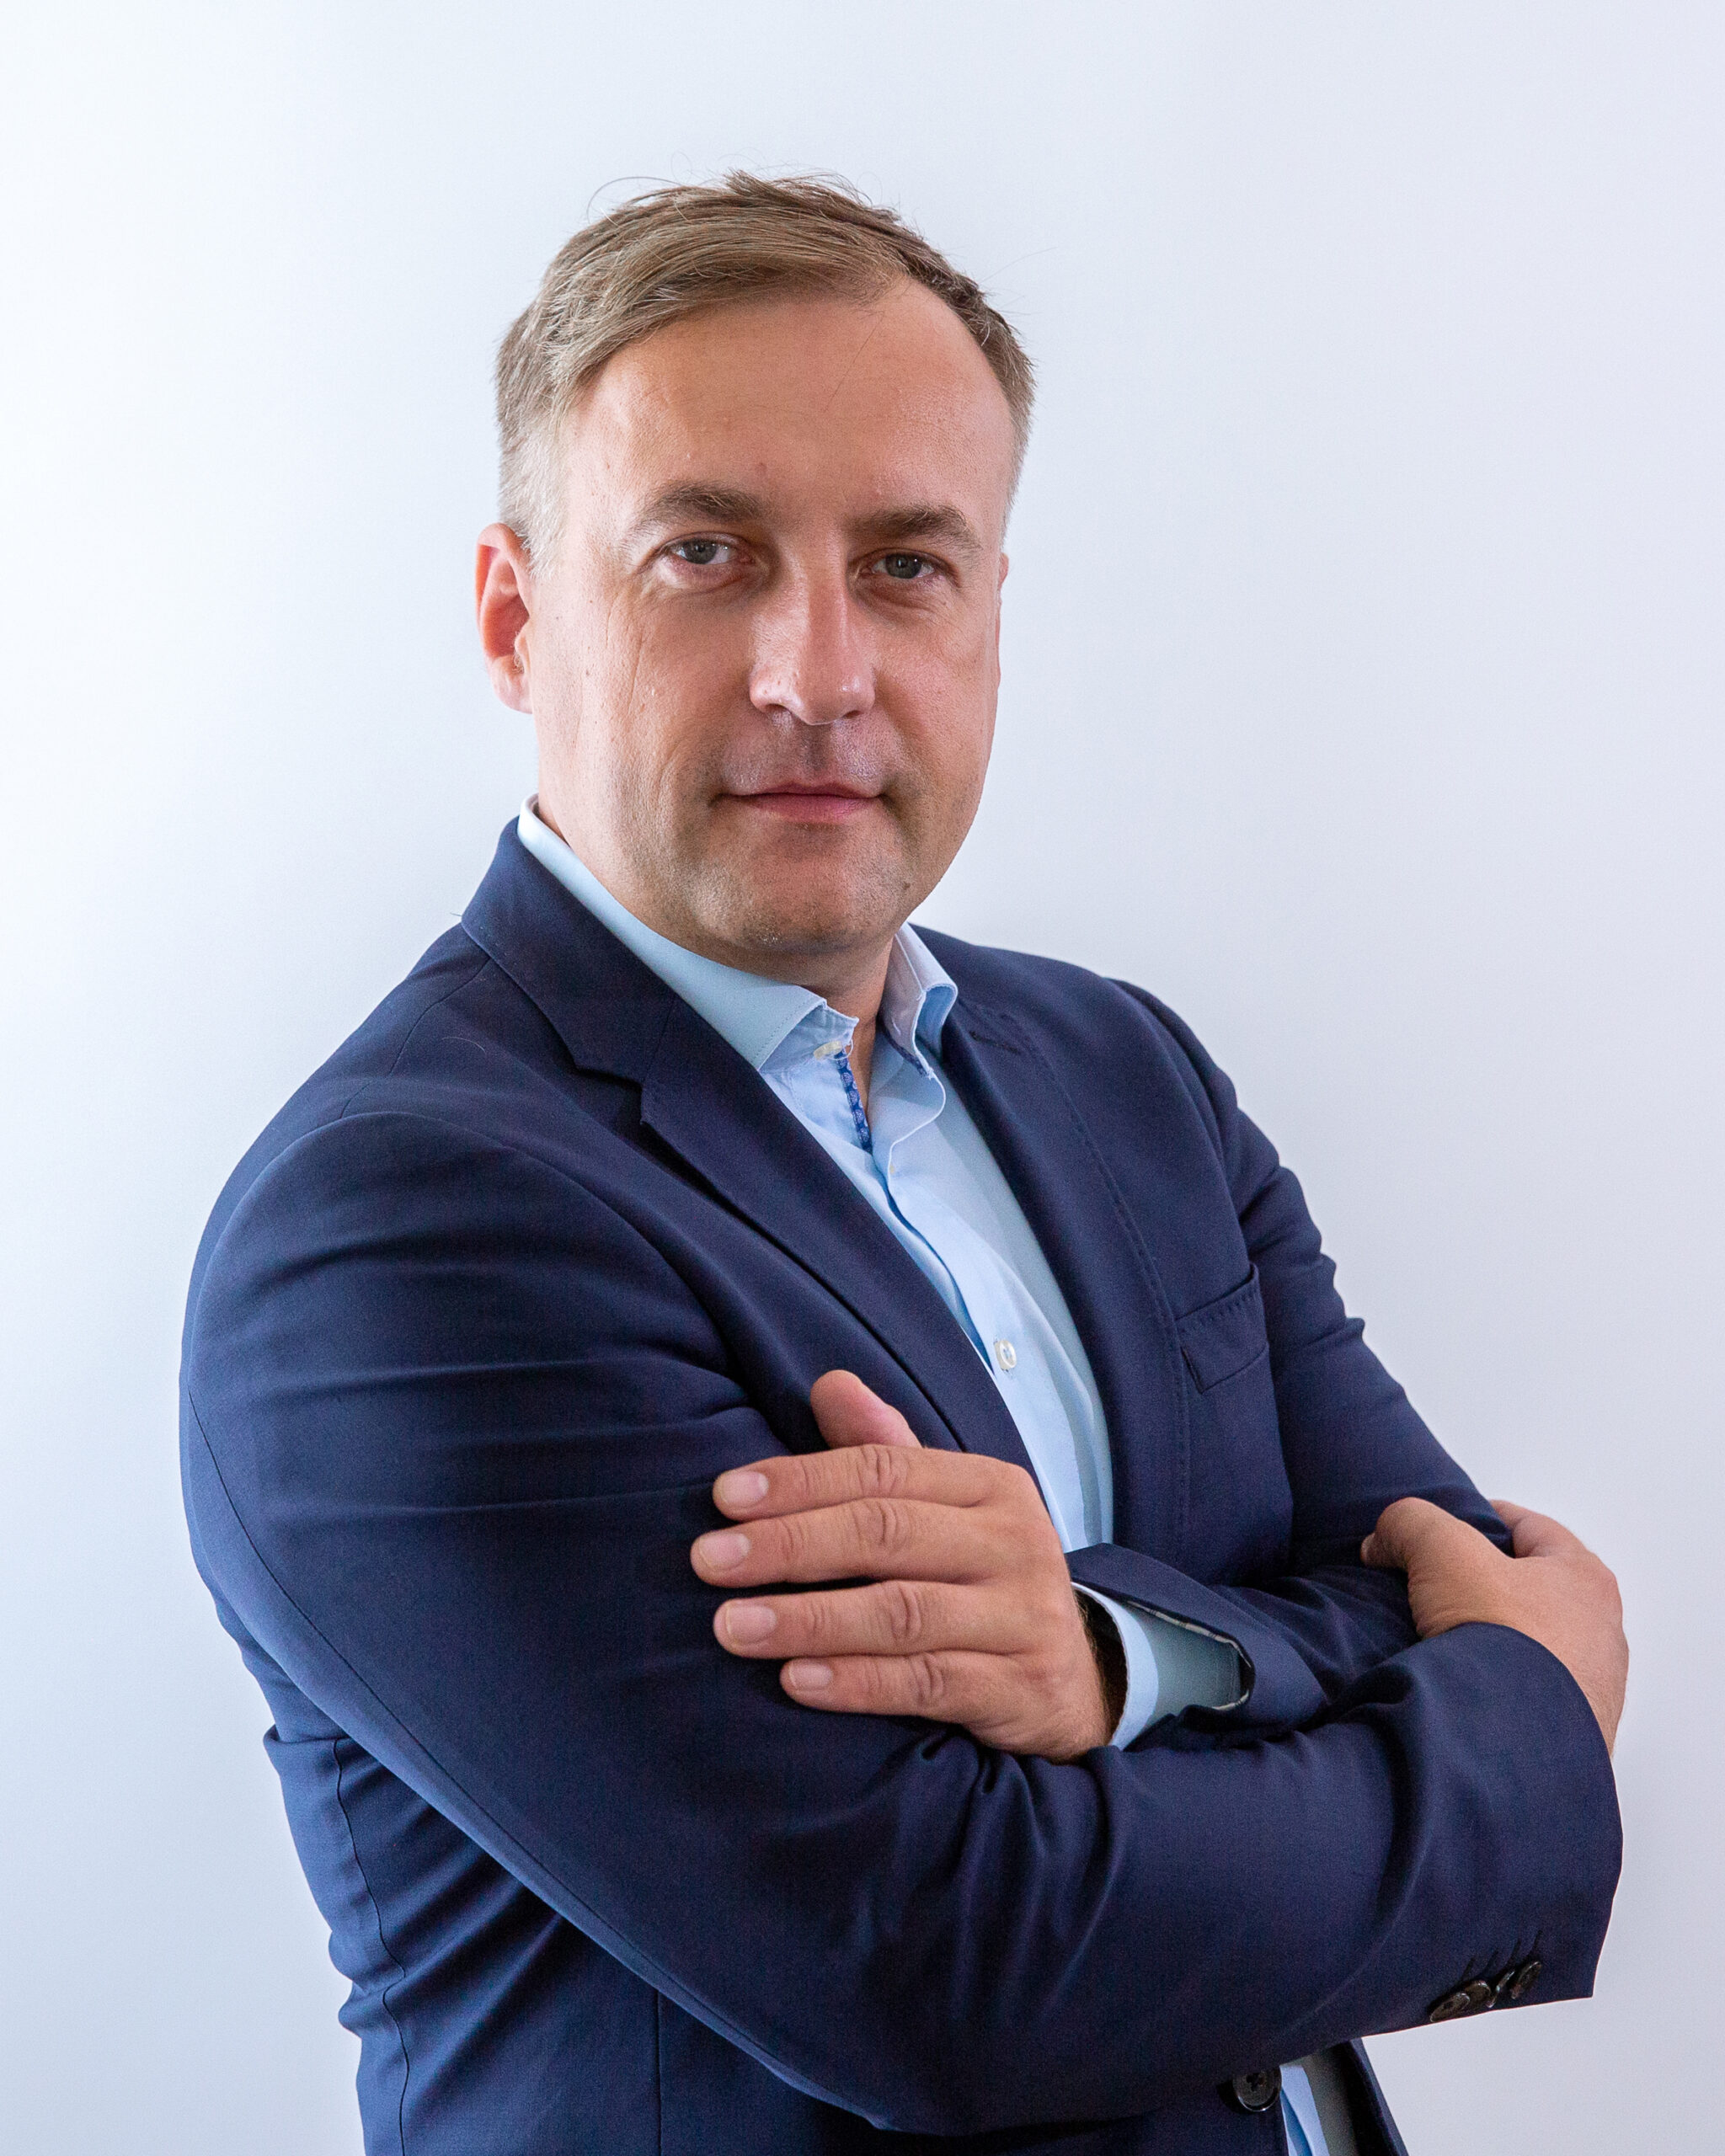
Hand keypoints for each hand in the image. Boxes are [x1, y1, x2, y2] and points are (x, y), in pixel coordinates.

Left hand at [690, 1370, 1113, 1759]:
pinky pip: (929, 1684)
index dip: (800, 1479)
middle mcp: (1015, 1542)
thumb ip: (888, 1451)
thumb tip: (829, 1383)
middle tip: (709, 1561)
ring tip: (732, 1627)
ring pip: (903, 1611)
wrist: (1078, 1680)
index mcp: (990, 1485)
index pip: (883, 1469)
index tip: (724, 1497)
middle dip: (789, 1544)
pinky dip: (858, 1683)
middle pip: (887, 1532)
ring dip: (809, 1618)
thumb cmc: (982, 1581)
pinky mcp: (1022, 1690)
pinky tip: (795, 1682)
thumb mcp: (948, 1510)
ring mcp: (1023, 1618)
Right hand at [1362, 1497, 1626, 1752]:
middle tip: (1432, 1586)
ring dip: (1489, 1638)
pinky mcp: (1573, 1732)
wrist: (1515, 1744)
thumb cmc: (1502, 1639)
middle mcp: (1601, 1631)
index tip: (1443, 1530)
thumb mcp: (1442, 1553)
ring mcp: (1591, 1687)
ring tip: (1440, 1641)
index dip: (1478, 1519)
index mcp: (1585, 1577)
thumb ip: (1411, 1524)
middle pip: (1529, 1587)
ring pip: (1530, 1643)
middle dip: (1480, 1584)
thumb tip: (1384, 1540)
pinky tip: (1461, 1685)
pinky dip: (1495, 1684)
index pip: (1527, 1526)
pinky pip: (1527, 1693)